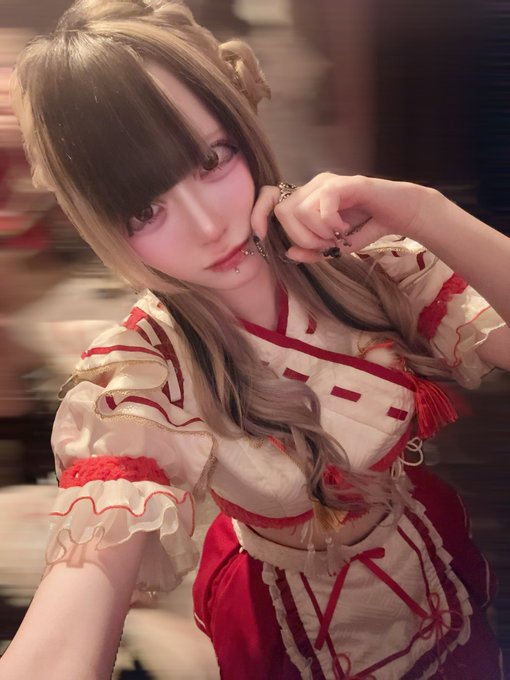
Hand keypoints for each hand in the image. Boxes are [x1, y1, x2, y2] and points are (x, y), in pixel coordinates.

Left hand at [251, 173, 433, 262]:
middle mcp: (313, 186)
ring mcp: (329, 181)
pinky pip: (323, 205)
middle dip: (300, 237)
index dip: (258, 213)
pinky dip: (331, 224)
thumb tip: (288, 253)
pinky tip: (346, 228)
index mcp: (307, 198)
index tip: (261, 235)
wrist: (400, 215)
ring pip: (301, 211)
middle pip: (283, 211)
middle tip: (325, 245)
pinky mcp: (346, 183)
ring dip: (318, 233)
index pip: (270, 197)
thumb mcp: (335, 248)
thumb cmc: (366, 228)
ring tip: (338, 237)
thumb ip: (312, 251)